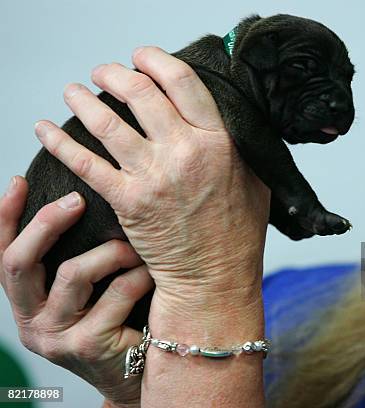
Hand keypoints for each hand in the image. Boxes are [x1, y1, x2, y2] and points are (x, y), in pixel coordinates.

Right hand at [0, 177, 151, 407]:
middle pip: (18, 262)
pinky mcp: (88, 346)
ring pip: (73, 273)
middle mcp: (31, 321)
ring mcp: (56, 337)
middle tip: (77, 200)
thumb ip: (78, 261)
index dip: (5, 218)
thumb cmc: (117, 324)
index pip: (3, 255)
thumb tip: (88, 201)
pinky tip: (153, 273)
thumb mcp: (88, 294)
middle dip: (46, 223)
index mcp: (28, 303)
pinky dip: (139, 276)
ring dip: (112, 252)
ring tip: (136, 249)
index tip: (18, 180)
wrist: (137, 377)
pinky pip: (117, 293)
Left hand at [32, 47, 270, 304]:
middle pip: (139, 92)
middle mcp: (184, 152)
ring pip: (106, 121)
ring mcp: (153, 176)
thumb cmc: (238, 232)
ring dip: (82, 99)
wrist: (216, 278)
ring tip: (72, 92)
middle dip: (113, 73)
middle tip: (103, 73)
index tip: (142, 57)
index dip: (155, 60)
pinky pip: (85, 162)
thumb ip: (240, 144)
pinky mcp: (127, 201)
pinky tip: (46, 129)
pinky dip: (60, 141)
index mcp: (218, 141)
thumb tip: (227, 116)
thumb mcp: (256, 179)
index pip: (181, 82)